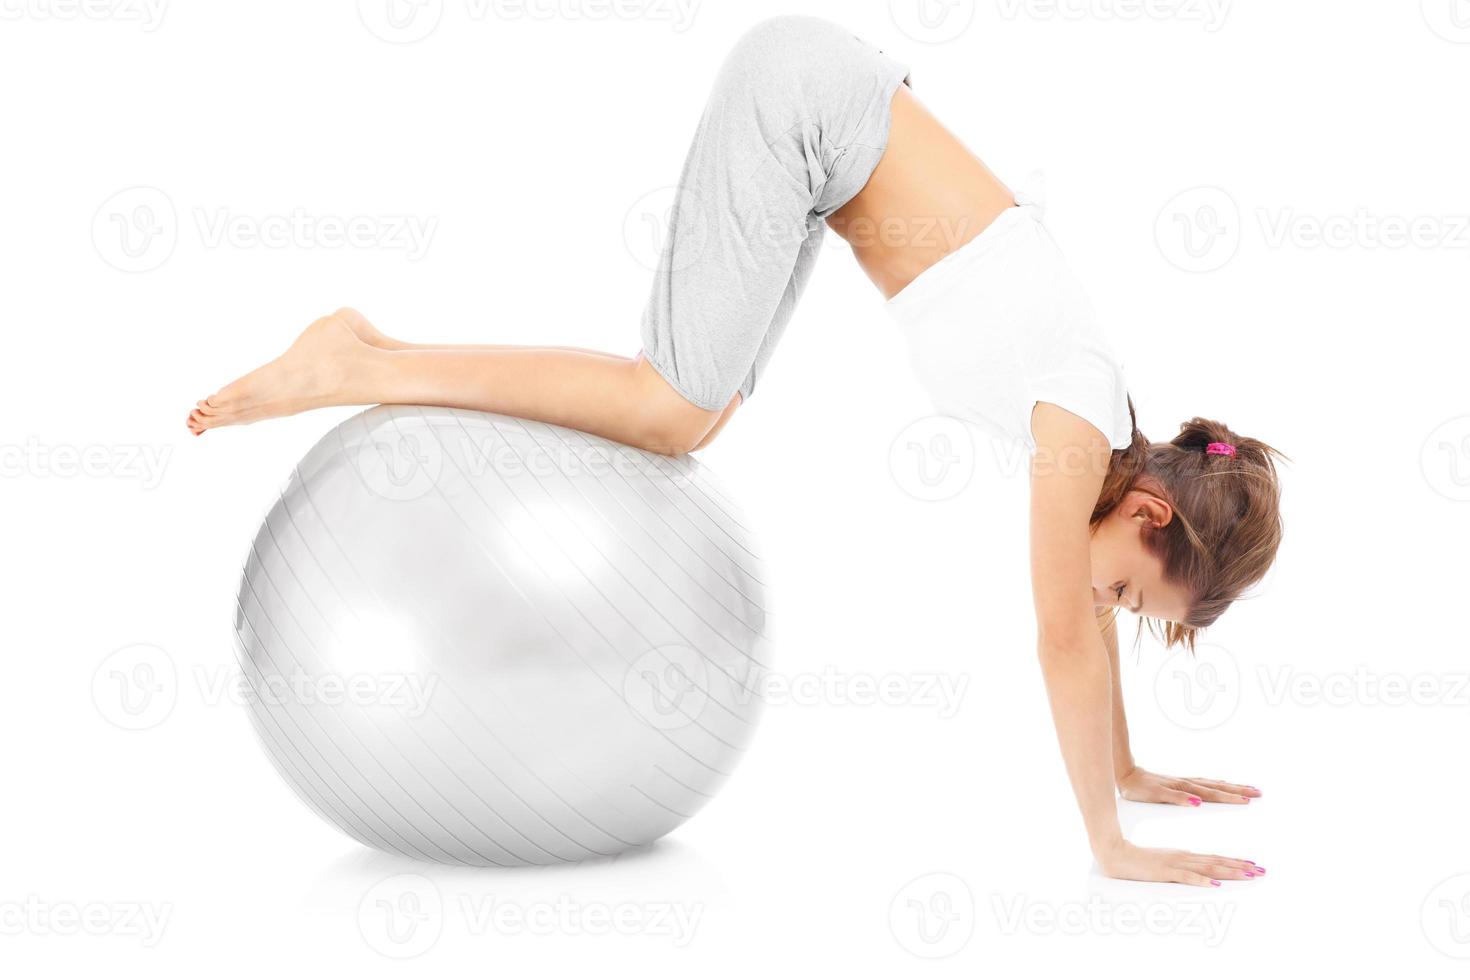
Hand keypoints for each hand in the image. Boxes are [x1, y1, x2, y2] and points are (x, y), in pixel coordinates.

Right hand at [1096, 839, 1263, 886]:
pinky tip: (1214, 883)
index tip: (1252, 865)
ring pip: (1208, 867)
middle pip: (1217, 862)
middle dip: (1240, 867)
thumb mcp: (1161, 862)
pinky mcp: (1164, 871)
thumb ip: (1177, 866)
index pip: (1214, 858)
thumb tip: (1195, 873)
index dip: (1234, 862)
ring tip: (1248, 874)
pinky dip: (1202, 880)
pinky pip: (1186, 876)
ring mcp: (1174, 863)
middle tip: (1261, 871)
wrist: (1114, 852)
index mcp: (1183, 855)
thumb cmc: (1135, 859)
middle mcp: (1183, 857)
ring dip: (1230, 871)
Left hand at [1117, 766, 1260, 805]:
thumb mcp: (1156, 795)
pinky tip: (1220, 785)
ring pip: (1214, 784)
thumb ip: (1178, 798)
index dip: (1231, 798)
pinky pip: (1205, 783)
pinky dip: (1217, 785)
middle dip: (1238, 790)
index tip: (1248, 800)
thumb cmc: (1139, 788)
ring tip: (1247, 789)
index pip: (1213, 794)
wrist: (1126, 776)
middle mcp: (1188, 784)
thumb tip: (1198, 802)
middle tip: (1258, 793)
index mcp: (1185, 788)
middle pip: (1218, 787)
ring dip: (1231, 787)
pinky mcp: (1180, 783)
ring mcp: (1185, 782)